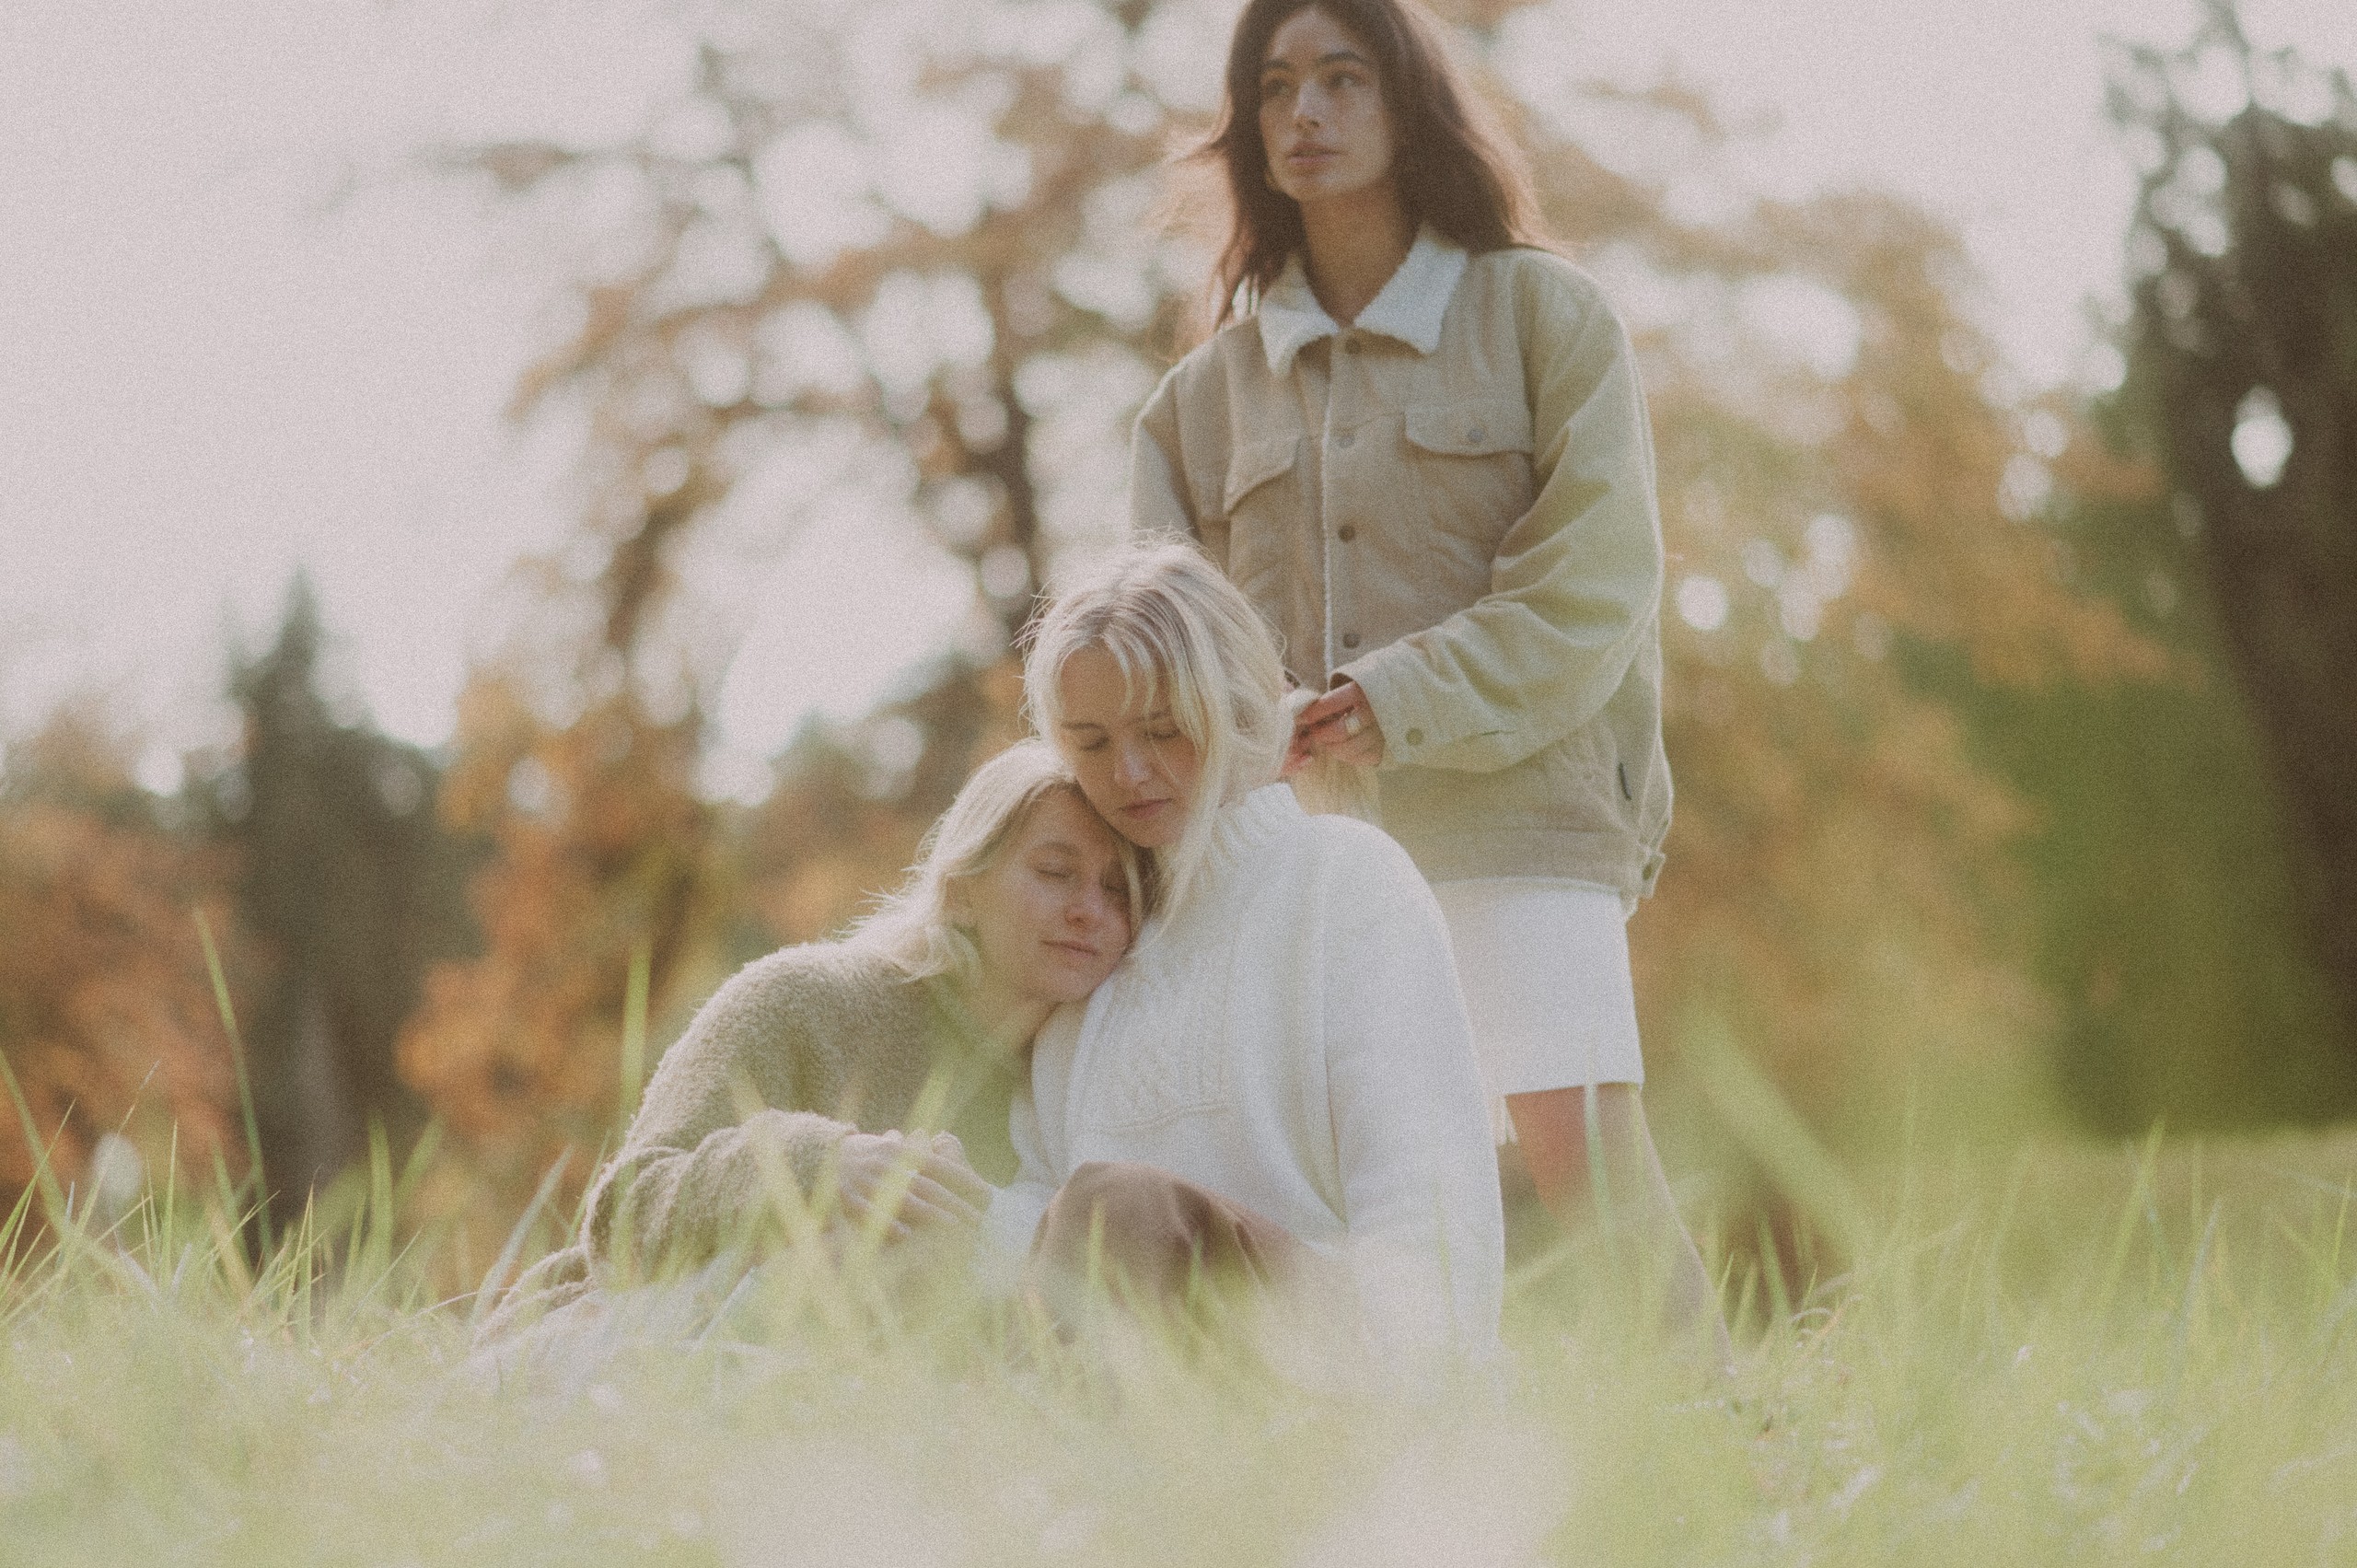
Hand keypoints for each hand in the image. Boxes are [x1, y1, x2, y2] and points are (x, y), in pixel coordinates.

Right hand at [832, 1130, 994, 1239]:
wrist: (812, 1154)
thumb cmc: (860, 1155)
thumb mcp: (887, 1146)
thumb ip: (914, 1150)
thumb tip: (943, 1142)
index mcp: (899, 1152)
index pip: (939, 1166)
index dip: (964, 1180)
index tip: (987, 1195)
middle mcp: (885, 1164)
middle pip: (928, 1186)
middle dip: (955, 1203)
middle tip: (979, 1220)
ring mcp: (866, 1181)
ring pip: (904, 1199)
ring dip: (931, 1215)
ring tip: (956, 1229)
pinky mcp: (846, 1199)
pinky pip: (870, 1213)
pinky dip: (887, 1223)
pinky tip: (907, 1236)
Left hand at [1285, 680, 1383, 771]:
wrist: (1397, 689)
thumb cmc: (1365, 685)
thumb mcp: (1348, 679)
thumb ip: (1327, 693)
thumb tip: (1290, 696)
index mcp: (1362, 691)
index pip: (1331, 703)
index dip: (1313, 713)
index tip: (1301, 717)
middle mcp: (1374, 712)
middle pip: (1340, 731)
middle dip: (1321, 734)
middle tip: (1313, 731)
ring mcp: (1381, 732)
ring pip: (1349, 748)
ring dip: (1332, 747)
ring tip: (1327, 740)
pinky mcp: (1385, 746)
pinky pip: (1362, 759)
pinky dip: (1349, 756)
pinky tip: (1344, 746)